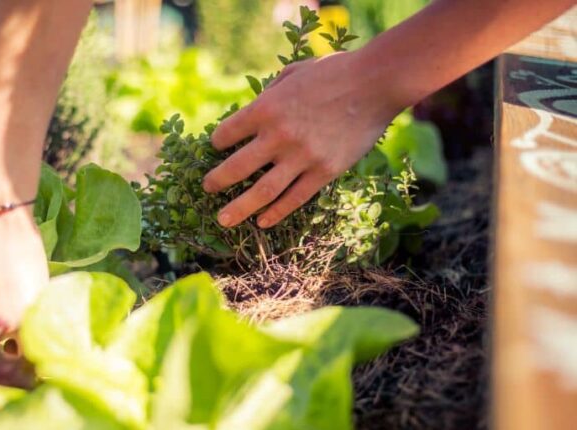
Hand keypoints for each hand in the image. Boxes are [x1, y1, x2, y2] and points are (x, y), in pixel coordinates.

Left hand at [202, 51, 402, 228]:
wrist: (376, 82)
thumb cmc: (334, 72)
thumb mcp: (292, 74)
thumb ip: (270, 93)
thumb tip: (254, 109)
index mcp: (266, 108)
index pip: (227, 134)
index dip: (217, 142)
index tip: (216, 148)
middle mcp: (279, 135)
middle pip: (237, 168)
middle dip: (217, 181)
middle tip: (207, 189)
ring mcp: (302, 156)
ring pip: (262, 191)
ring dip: (239, 208)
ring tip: (224, 219)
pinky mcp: (325, 171)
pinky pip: (295, 198)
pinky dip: (276, 212)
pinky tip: (262, 221)